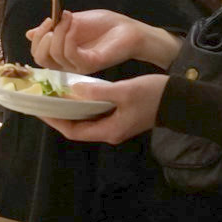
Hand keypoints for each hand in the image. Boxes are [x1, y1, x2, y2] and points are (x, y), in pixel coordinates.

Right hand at [27, 10, 177, 74]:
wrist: (129, 29)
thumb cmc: (105, 25)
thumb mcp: (73, 22)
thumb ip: (53, 28)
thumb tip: (28, 33)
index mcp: (62, 54)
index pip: (38, 54)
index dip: (37, 38)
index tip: (48, 20)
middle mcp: (68, 63)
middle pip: (41, 59)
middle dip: (42, 38)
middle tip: (53, 21)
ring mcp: (78, 66)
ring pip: (54, 56)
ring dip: (58, 32)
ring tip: (69, 18)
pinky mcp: (90, 64)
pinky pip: (70, 55)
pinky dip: (68, 37)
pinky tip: (74, 25)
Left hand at [43, 74, 167, 143]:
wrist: (182, 101)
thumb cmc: (154, 96)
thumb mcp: (125, 91)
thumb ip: (98, 92)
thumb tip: (73, 89)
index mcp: (108, 131)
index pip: (73, 131)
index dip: (54, 121)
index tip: (39, 109)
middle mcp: (109, 132)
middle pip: (77, 127)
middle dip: (59, 115)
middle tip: (43, 99)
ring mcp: (115, 124)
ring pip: (85, 120)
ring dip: (70, 109)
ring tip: (54, 94)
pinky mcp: (120, 116)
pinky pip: (95, 113)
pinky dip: (83, 104)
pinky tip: (75, 90)